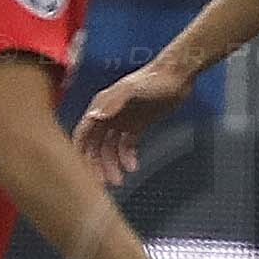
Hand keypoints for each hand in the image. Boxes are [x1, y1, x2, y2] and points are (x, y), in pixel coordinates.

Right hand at [76, 60, 193, 186]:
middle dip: (96, 164)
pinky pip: (127, 146)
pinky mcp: (137, 125)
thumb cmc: (155, 79)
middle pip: (95, 145)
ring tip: (119, 180)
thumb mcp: (133, 90)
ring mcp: (123, 121)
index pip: (84, 133)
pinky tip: (133, 167)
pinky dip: (128, 157)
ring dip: (112, 165)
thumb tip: (94, 116)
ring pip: (110, 148)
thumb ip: (113, 103)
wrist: (178, 76)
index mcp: (102, 106)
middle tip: (102, 182)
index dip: (80, 152)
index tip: (81, 170)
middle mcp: (109, 114)